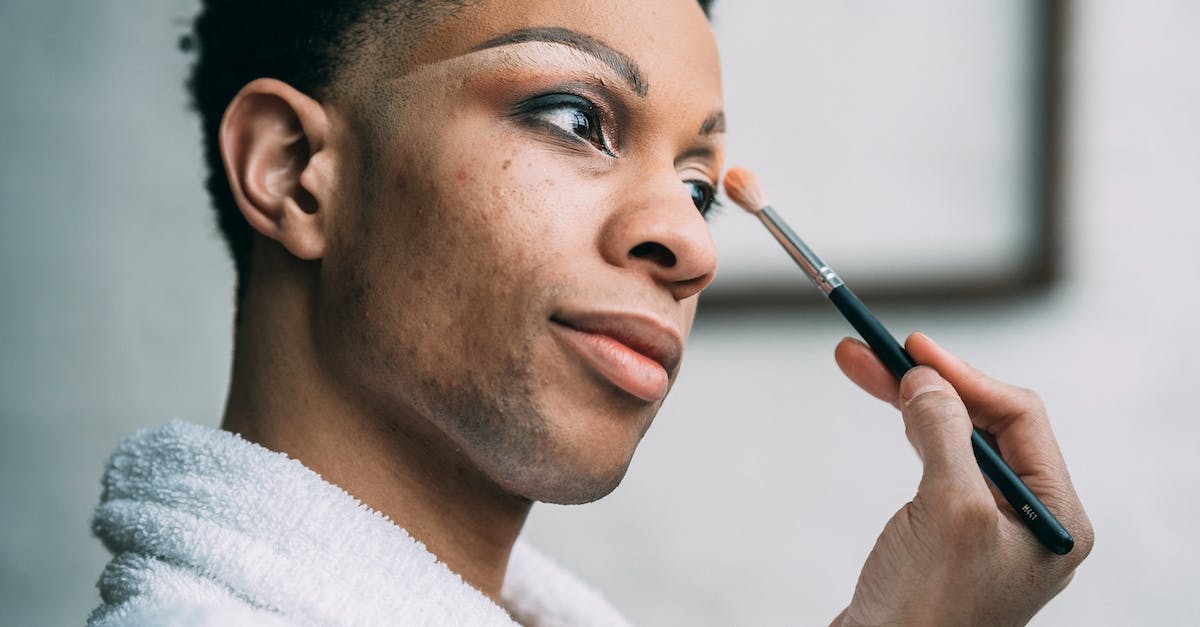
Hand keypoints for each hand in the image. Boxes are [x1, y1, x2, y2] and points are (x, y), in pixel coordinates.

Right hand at [830, 333, 1092, 626]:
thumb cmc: (929, 611)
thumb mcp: (950, 510)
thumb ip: (946, 433)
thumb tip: (928, 378)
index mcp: (1055, 517)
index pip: (1021, 418)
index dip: (966, 376)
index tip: (912, 348)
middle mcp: (1028, 519)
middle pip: (984, 422)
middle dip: (930, 384)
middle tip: (875, 352)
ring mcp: (987, 528)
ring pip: (954, 438)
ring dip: (911, 402)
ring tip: (862, 366)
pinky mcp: (947, 536)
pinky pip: (934, 465)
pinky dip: (908, 432)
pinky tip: (889, 414)